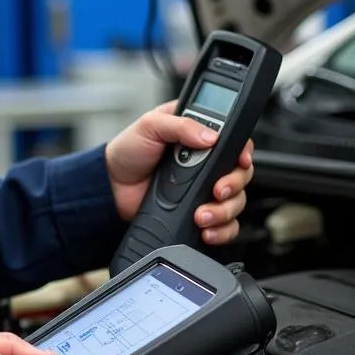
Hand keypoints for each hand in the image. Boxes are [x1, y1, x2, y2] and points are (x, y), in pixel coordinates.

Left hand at [105, 101, 253, 244]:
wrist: (111, 187)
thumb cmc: (128, 151)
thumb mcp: (150, 125)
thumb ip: (180, 124)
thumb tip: (209, 136)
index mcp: (199, 133)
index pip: (235, 140)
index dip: (243, 151)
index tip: (240, 160)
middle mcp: (207, 160)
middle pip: (241, 173)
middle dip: (234, 184)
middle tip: (218, 190)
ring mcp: (204, 188)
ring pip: (236, 201)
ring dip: (225, 210)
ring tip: (203, 214)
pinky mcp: (199, 210)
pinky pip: (225, 224)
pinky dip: (222, 229)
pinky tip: (207, 229)